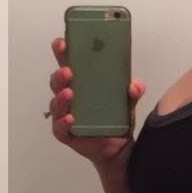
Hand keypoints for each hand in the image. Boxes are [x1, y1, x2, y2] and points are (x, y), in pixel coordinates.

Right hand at [48, 37, 145, 166]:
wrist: (118, 150)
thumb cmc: (115, 120)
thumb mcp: (127, 103)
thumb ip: (133, 92)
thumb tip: (135, 85)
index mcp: (82, 83)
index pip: (68, 62)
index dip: (63, 52)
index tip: (63, 42)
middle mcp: (70, 97)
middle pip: (57, 81)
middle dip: (60, 73)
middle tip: (68, 70)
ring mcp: (66, 114)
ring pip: (56, 103)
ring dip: (60, 97)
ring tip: (69, 92)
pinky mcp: (66, 133)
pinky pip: (59, 127)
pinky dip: (63, 122)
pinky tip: (71, 118)